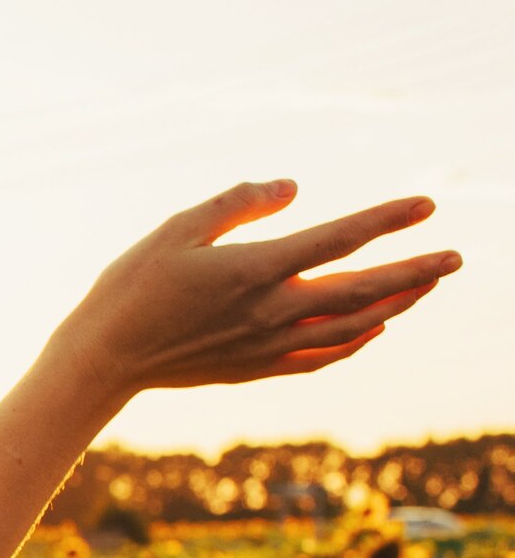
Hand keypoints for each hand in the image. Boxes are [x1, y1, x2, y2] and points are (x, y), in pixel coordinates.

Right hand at [47, 180, 456, 399]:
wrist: (102, 359)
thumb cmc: (131, 287)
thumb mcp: (177, 228)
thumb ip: (239, 203)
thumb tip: (293, 188)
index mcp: (254, 270)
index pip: (339, 240)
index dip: (386, 220)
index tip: (425, 204)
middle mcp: (269, 311)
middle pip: (362, 291)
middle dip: (415, 272)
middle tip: (456, 257)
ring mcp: (265, 345)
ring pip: (350, 327)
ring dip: (394, 305)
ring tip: (425, 287)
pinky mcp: (253, 368)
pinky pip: (319, 357)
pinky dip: (354, 343)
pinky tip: (373, 329)